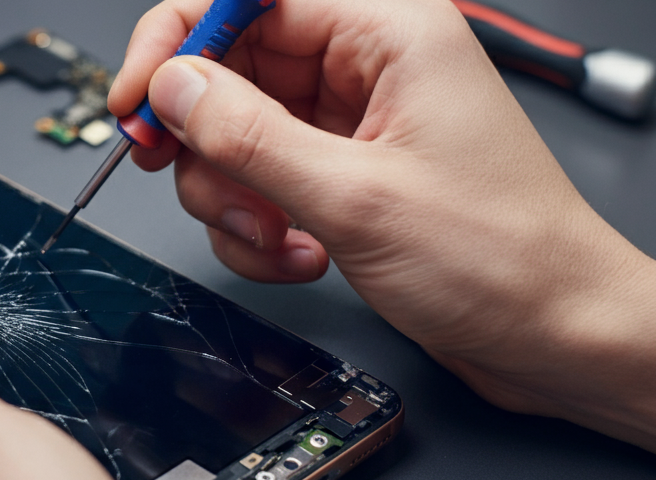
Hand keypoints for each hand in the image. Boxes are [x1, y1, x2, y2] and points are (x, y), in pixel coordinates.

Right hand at [110, 0, 655, 450]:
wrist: (551, 333)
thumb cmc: (500, 258)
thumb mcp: (354, 196)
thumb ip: (249, 134)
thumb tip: (173, 87)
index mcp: (387, 32)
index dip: (179, 40)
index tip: (140, 98)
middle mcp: (365, 67)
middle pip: (232, 72)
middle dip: (208, 142)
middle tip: (200, 184)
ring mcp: (349, 123)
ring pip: (237, 135)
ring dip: (235, 197)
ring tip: (274, 236)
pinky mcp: (340, 172)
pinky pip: (261, 181)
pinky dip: (260, 225)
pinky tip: (299, 253)